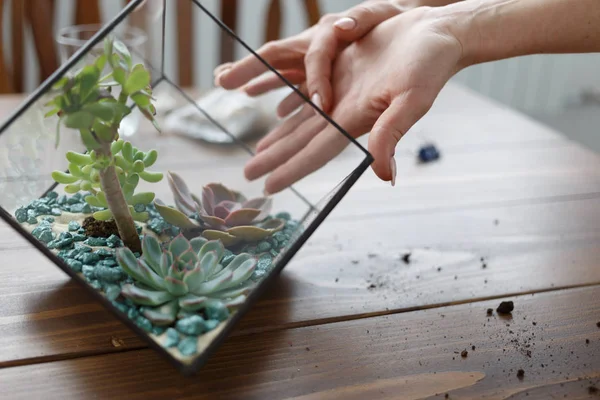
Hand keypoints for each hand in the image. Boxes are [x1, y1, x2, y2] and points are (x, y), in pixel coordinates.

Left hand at [241, 7, 464, 193]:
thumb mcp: (412, 98)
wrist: (438, 35)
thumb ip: (392, 134)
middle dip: (275, 158)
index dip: (291, 169)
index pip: (316, 151)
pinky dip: (291, 106)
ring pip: (301, 120)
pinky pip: (308, 93)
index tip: (267, 185)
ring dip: (279, 137)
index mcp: (356, 118)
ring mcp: (343, 92)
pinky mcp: (343, 73)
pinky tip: (280, 112)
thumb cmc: (430, 64)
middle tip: (247, 175)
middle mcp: (345, 110)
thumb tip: (384, 176)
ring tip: (259, 152)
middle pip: (301, 141)